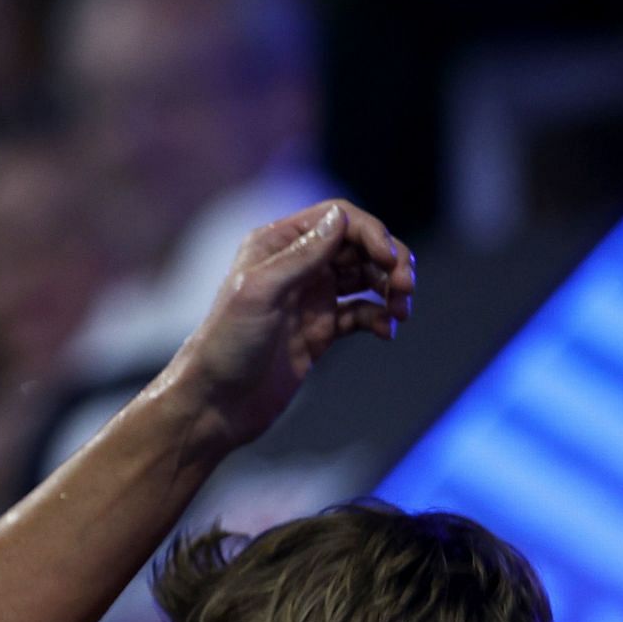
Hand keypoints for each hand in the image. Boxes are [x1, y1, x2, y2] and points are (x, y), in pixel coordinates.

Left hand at [162, 199, 414, 452]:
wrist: (215, 404)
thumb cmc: (226, 345)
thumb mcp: (260, 292)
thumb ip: (301, 256)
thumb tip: (341, 217)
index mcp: (275, 245)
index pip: (338, 219)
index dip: (371, 233)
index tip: (390, 261)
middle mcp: (294, 266)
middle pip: (358, 246)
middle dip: (390, 261)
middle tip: (406, 288)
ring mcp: (308, 299)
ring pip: (365, 278)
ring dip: (390, 288)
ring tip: (401, 311)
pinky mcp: (319, 331)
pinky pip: (362, 313)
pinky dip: (379, 318)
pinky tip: (386, 332)